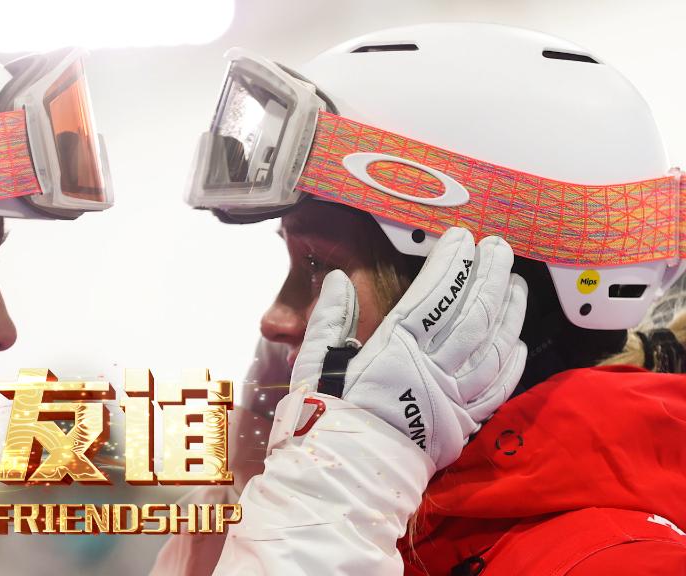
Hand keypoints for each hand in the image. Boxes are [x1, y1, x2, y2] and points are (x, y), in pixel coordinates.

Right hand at [290, 227, 527, 469]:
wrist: (344, 479)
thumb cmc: (325, 419)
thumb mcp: (315, 364)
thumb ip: (328, 319)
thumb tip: (339, 279)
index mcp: (394, 351)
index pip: (433, 296)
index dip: (451, 264)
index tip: (462, 238)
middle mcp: (431, 370)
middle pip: (473, 314)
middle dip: (490, 275)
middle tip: (500, 247)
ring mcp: (453, 398)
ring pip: (494, 346)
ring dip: (509, 310)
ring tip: (516, 282)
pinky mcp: (463, 424)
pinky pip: (498, 388)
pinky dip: (512, 361)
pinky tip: (518, 339)